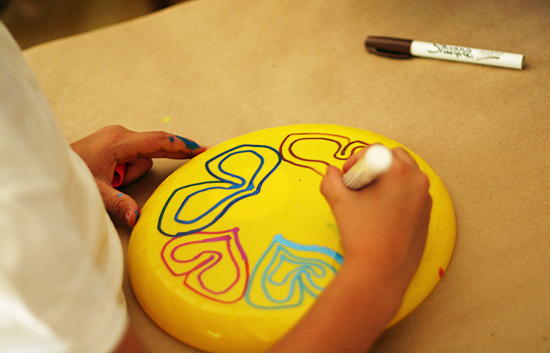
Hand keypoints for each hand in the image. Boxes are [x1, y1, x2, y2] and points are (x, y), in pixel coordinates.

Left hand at [70, 125, 205, 226]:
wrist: (48, 164)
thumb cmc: (69, 173)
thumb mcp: (95, 192)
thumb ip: (118, 203)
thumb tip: (137, 218)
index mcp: (118, 142)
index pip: (158, 142)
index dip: (181, 146)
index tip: (201, 149)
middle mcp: (120, 135)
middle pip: (155, 146)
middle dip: (172, 154)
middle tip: (203, 154)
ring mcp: (116, 137)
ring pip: (141, 156)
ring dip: (132, 172)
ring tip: (113, 181)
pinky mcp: (113, 142)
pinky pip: (133, 155)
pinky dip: (129, 168)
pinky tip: (114, 177)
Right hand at [268, 145, 431, 352]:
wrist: (380, 271)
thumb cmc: (360, 233)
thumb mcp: (338, 200)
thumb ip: (330, 179)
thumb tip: (330, 171)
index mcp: (398, 170)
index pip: (375, 150)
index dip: (356, 161)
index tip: (347, 177)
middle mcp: (418, 179)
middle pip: (394, 158)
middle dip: (374, 167)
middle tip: (356, 187)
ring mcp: (426, 197)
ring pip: (404, 176)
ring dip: (385, 180)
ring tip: (367, 202)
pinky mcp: (427, 214)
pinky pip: (411, 194)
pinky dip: (396, 196)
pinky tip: (380, 216)